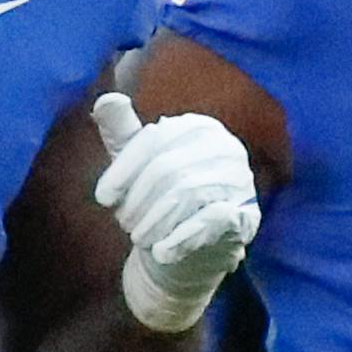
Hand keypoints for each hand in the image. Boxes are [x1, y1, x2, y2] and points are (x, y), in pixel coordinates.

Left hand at [92, 93, 262, 332]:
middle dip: (139, 200)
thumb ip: (122, 132)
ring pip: (188, 193)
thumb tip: (107, 98)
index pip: (154, 139)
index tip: (103, 198)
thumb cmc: (159, 201)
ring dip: (155, 222)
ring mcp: (240, 181)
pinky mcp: (248, 215)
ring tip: (140, 239)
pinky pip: (213, 220)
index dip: (124, 169)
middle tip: (125, 224)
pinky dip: (181, 238)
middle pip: (168, 168)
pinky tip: (161, 253)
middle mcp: (225, 146)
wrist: (189, 252)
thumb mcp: (135, 166)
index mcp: (198, 127)